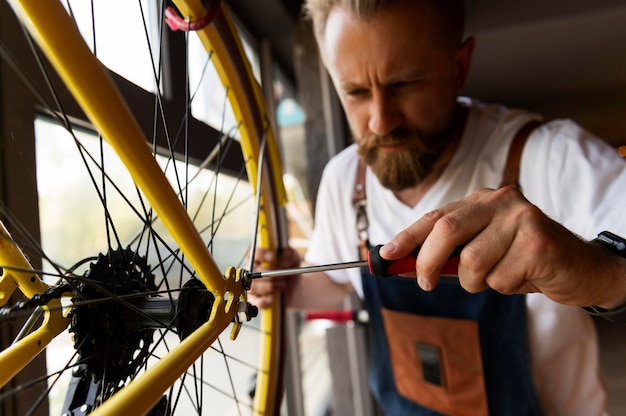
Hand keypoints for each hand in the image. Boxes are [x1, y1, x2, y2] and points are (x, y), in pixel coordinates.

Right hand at [248, 246, 300, 308]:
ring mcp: (253, 285)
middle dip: (270, 274)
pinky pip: (254, 301)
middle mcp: (253, 270)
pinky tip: (271, 299)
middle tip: (283, 276)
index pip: (254, 253)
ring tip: (282, 285)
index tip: (272, 258)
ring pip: (254, 286)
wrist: (294, 286)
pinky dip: (263, 301)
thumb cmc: (290, 268)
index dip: (261, 254)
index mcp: (260, 257)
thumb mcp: (293, 257)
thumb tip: (282, 263)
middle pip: (254, 271)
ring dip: (270, 286)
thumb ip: (289, 255)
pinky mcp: (255, 299)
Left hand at [380, 187, 625, 307]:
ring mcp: (521, 218)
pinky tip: (524, 276)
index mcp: (482, 200)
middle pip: (446, 231)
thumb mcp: (483, 252)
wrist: (581, 268)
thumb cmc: (523, 261)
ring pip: (472, 263)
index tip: (385, 254)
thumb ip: (449, 254)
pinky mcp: (539, 241)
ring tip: (500, 277)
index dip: (407, 236)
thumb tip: (404, 264)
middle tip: (426, 284)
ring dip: (479, 283)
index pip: (435, 216)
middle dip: (427, 264)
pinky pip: (500, 279)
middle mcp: (500, 200)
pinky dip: (506, 288)